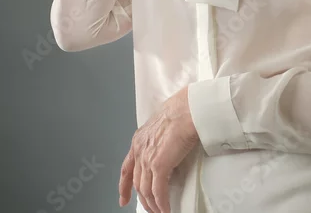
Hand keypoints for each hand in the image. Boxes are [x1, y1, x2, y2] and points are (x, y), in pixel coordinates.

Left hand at [119, 87, 199, 211]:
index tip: (123, 198)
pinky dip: (162, 203)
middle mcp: (139, 150)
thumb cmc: (180, 112)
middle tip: (150, 210)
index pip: (126, 169)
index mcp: (139, 141)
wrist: (187, 109)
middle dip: (143, 200)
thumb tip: (167, 150)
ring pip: (146, 190)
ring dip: (153, 205)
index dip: (124, 186)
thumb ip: (159, 140)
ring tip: (160, 212)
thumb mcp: (161, 126)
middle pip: (137, 183)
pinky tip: (166, 209)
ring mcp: (148, 158)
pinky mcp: (159, 165)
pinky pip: (158, 191)